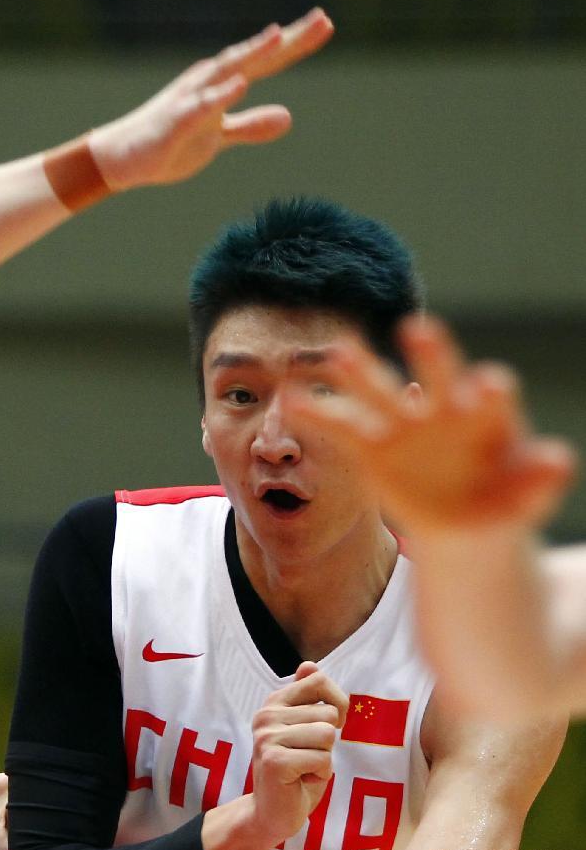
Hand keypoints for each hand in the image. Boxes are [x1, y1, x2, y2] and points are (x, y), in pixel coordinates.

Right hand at [88, 8, 332, 189]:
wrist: (124, 160)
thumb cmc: (172, 144)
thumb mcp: (220, 137)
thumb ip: (252, 125)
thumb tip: (289, 117)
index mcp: (222, 84)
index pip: (267, 62)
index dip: (297, 44)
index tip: (327, 25)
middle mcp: (209, 82)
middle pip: (255, 57)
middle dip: (288, 40)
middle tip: (323, 20)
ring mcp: (192, 99)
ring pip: (227, 71)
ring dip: (253, 53)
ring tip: (279, 36)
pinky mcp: (176, 122)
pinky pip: (200, 107)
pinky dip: (220, 95)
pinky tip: (240, 85)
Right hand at [249, 661, 347, 843]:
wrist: (271, 815)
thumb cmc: (296, 770)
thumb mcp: (306, 729)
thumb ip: (308, 697)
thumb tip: (308, 665)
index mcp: (274, 702)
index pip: (318, 679)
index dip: (337, 702)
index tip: (332, 725)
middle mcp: (266, 715)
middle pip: (328, 713)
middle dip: (328, 741)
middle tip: (307, 756)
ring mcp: (267, 737)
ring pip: (326, 735)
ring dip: (324, 758)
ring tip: (304, 767)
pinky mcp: (274, 761)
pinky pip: (323, 759)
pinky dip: (321, 774)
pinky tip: (300, 781)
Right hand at [286, 315, 575, 531]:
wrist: (464, 518)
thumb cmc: (502, 498)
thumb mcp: (525, 497)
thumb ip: (540, 480)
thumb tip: (559, 459)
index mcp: (487, 417)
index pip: (490, 393)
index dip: (488, 390)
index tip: (486, 384)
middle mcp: (444, 409)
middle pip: (437, 374)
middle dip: (430, 355)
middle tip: (419, 331)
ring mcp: (404, 425)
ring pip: (380, 390)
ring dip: (362, 372)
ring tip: (339, 353)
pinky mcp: (372, 447)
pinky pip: (342, 426)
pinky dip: (317, 413)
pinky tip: (292, 398)